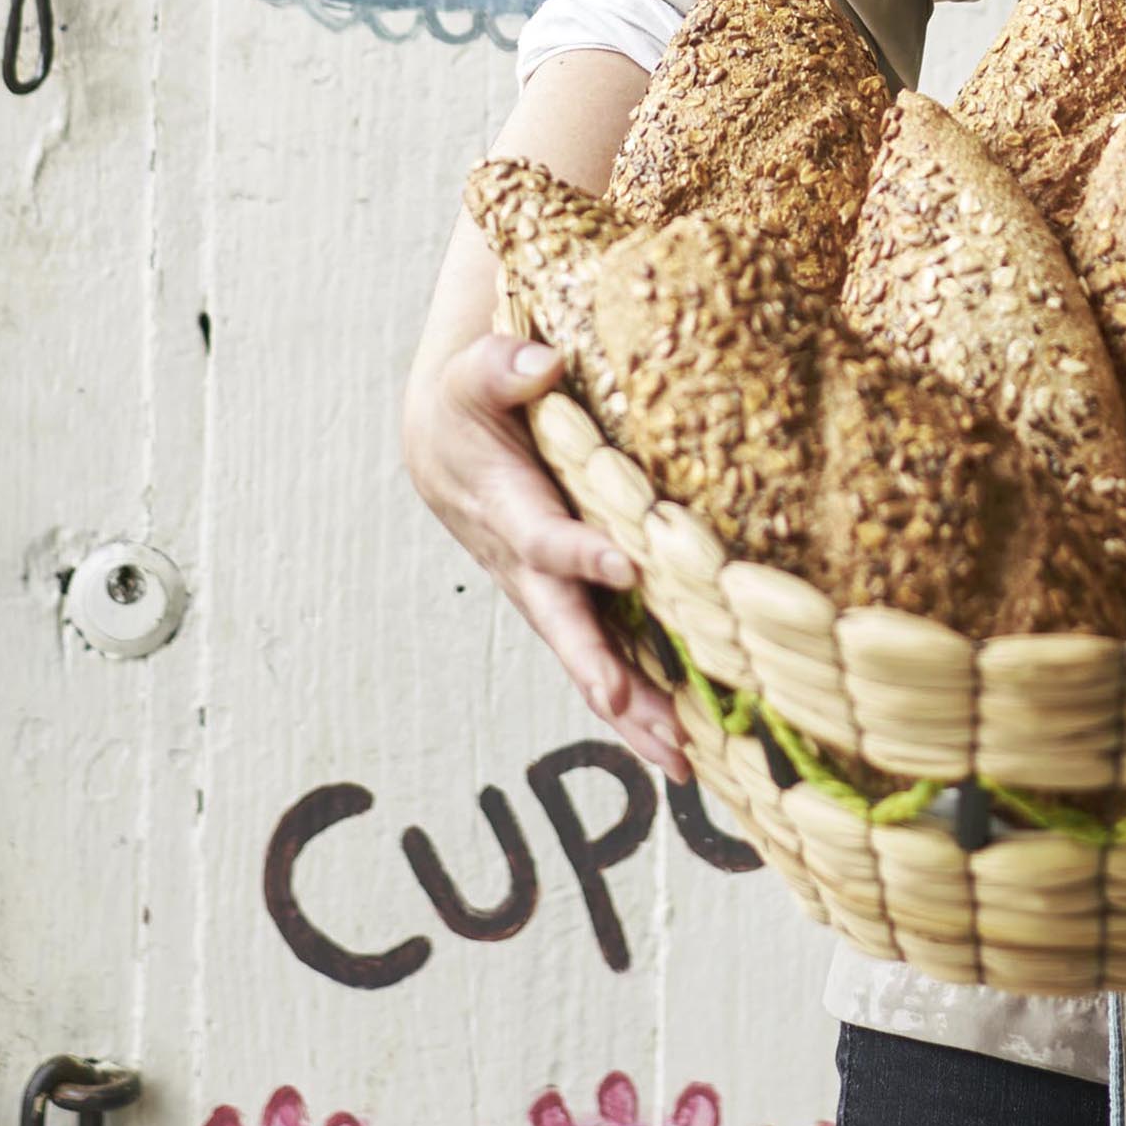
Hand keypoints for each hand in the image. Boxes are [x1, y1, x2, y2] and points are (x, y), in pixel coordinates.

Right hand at [403, 324, 689, 780]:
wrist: (444, 445)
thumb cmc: (467, 403)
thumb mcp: (475, 373)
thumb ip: (503, 367)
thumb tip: (543, 363)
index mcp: (506, 508)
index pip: (543, 539)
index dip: (578, 554)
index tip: (625, 566)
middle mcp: (524, 567)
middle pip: (564, 627)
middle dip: (600, 671)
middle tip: (635, 710)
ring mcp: (547, 594)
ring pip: (588, 660)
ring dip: (630, 712)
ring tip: (680, 762)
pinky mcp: (569, 603)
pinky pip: (604, 660)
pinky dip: (636, 707)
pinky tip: (681, 747)